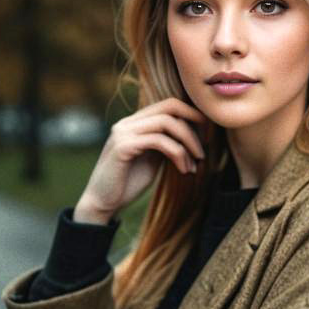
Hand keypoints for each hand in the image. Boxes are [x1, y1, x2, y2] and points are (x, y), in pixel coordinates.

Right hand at [73, 97, 207, 223]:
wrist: (102, 203)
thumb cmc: (127, 184)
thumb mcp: (152, 160)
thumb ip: (166, 145)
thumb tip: (191, 136)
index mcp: (134, 124)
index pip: (168, 104)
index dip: (191, 114)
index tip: (206, 135)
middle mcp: (127, 123)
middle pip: (169, 106)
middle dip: (194, 123)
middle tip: (204, 147)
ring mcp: (123, 132)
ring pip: (167, 123)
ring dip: (188, 142)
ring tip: (195, 163)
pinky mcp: (123, 147)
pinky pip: (159, 141)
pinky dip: (178, 154)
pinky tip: (184, 170)